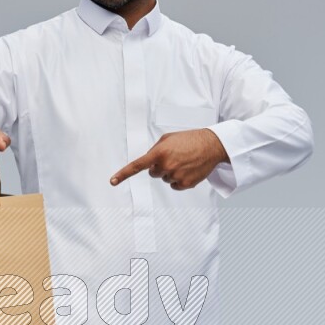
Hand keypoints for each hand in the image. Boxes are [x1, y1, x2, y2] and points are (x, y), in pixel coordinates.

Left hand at [110, 129, 228, 190]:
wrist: (212, 145)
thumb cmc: (190, 139)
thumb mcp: (168, 138)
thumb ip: (155, 149)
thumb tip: (148, 161)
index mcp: (160, 153)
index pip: (137, 165)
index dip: (123, 174)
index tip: (113, 181)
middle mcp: (166, 166)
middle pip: (153, 173)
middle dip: (160, 167)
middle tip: (174, 157)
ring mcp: (176, 176)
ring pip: (165, 179)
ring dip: (171, 172)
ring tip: (184, 161)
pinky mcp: (185, 184)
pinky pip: (174, 186)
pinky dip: (179, 180)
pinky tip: (188, 169)